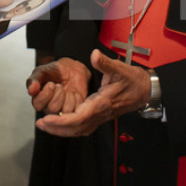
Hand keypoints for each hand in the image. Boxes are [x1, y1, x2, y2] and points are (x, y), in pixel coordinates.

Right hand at [25, 57, 90, 114]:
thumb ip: (34, 80)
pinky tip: (74, 93)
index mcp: (38, 101)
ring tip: (66, 89)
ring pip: (66, 110)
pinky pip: (77, 108)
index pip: (38, 105)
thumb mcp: (41, 71)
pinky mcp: (74, 111)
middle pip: (53, 108)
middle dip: (58, 93)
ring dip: (68, 95)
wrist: (70, 69)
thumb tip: (31, 90)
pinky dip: (77, 97)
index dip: (45, 95)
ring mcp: (61, 111)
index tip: (51, 84)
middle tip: (59, 85)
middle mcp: (49, 108)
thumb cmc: (53, 71)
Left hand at [35, 50, 149, 136]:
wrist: (145, 90)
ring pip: (79, 130)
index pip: (79, 118)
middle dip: (57, 128)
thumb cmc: (133, 80)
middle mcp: (100, 113)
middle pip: (76, 128)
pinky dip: (71, 127)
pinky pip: (83, 126)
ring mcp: (101, 117)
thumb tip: (94, 55)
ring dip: (62, 130)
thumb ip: (106, 63)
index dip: (62, 121)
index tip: (47, 119)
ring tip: (46, 125)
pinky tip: (61, 123)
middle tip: (40, 124)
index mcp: (102, 103)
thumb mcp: (120, 68)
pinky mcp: (101, 116)